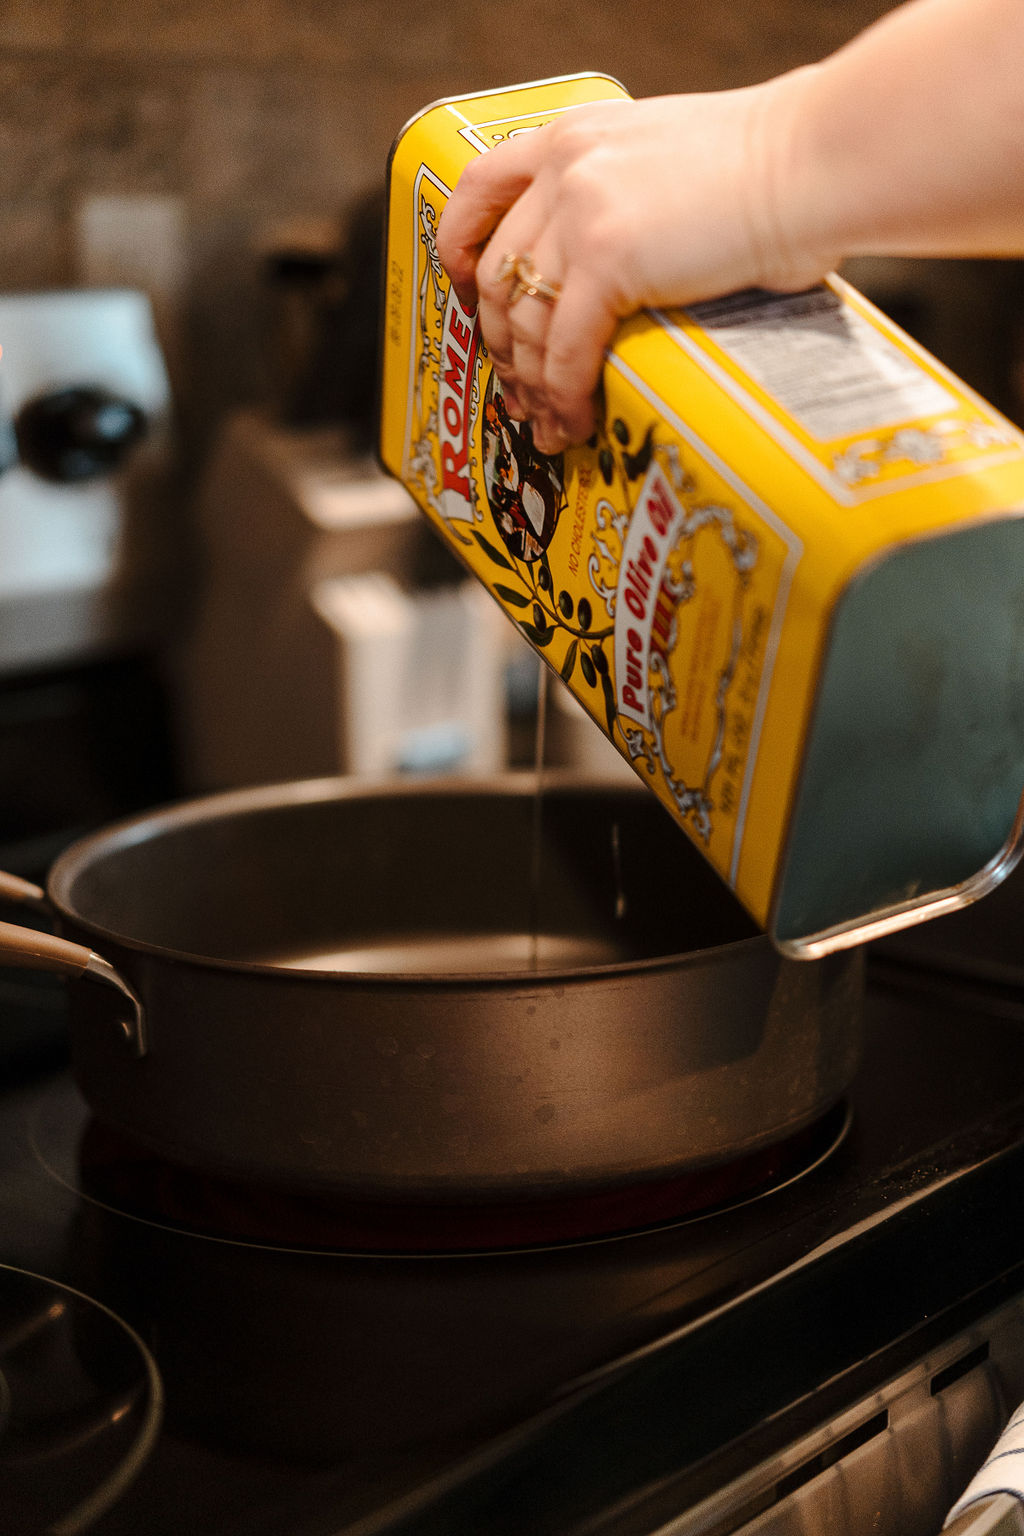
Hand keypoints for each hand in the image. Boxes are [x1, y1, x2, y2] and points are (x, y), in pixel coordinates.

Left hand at [436, 78, 830, 451]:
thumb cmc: (776, 165)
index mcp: (576, 137)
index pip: (481, 187)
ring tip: (550, 421)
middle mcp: (565, 171)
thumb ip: (629, 202)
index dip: (459, 247)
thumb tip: (631, 274)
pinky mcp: (609, 264)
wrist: (815, 159)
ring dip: (531, 384)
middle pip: (498, 273)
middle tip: (519, 388)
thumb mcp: (673, 160)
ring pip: (524, 321)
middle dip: (501, 343)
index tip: (463, 291)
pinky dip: (564, 396)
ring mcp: (581, 217)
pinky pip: (564, 351)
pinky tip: (577, 420)